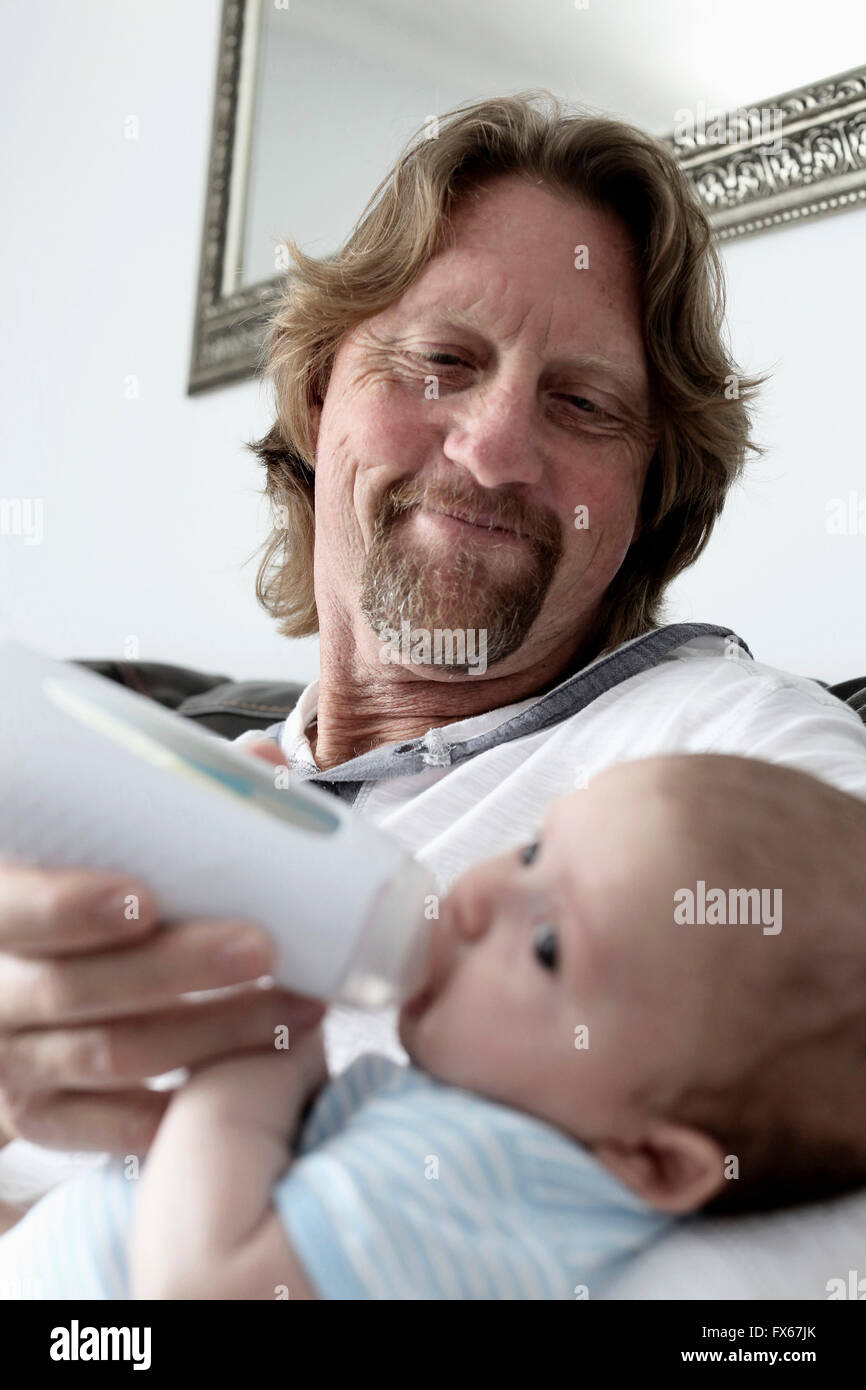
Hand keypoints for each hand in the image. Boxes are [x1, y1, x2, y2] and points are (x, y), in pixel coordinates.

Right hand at [0, 739, 324, 1159]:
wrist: (11, 983)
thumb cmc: (69, 895)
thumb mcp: (92, 844)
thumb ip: (165, 801)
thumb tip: (260, 760)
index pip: (16, 909)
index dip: (71, 908)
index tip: (144, 899)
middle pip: (76, 991)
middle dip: (177, 970)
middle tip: (260, 947)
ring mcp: (12, 1062)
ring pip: (111, 1060)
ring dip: (213, 1036)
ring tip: (297, 1011)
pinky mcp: (41, 1117)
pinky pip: (109, 1130)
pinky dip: (180, 1110)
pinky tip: (249, 1084)